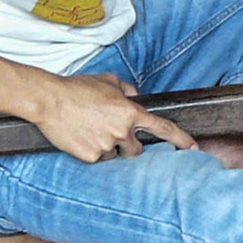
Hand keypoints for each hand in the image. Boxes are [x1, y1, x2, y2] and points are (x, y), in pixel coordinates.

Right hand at [32, 73, 196, 162]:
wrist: (48, 100)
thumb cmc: (77, 88)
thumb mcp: (108, 81)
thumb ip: (128, 90)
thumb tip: (136, 97)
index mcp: (131, 113)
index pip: (164, 129)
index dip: (182, 140)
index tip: (193, 148)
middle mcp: (122, 132)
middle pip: (137, 150)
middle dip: (130, 146)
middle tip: (113, 135)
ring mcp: (106, 146)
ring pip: (115, 155)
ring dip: (108, 148)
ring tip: (90, 131)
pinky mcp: (90, 157)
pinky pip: (97, 160)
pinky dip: (92, 152)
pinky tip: (80, 137)